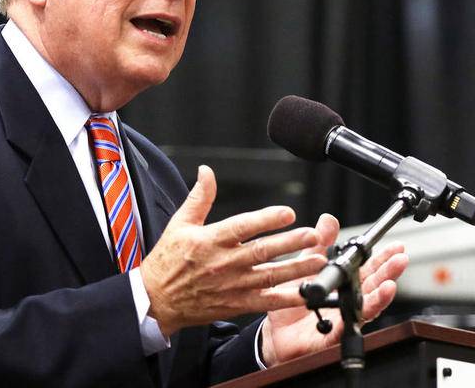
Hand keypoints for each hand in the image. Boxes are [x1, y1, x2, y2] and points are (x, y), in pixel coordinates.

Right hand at [140, 166, 326, 335]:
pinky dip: (288, 298)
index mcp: (210, 240)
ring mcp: (231, 286)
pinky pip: (266, 301)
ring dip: (296, 268)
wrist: (156, 300)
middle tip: (312, 234)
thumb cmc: (167, 261)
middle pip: (262, 251)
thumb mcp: (180, 223)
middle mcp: (223, 263)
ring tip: (318, 260)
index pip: (242, 226)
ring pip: (269, 276)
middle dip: (290, 243)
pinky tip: (306, 292)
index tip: (287, 212)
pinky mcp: (236, 303)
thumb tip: (207, 171)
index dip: (266, 219)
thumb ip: (200, 197)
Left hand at [260, 214, 408, 365]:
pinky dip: (363, 312)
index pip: (367, 269)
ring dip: (382, 294)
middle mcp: (347, 301)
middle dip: (388, 272)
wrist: (273, 333)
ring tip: (391, 282)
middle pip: (373, 285)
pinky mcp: (333, 334)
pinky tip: (372, 302)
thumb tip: (328, 220)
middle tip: (400, 259)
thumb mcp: (302, 266)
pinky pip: (350, 324)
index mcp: (343, 284)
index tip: (395, 246)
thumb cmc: (290, 303)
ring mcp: (343, 318)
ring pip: (367, 305)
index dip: (382, 258)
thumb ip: (317, 245)